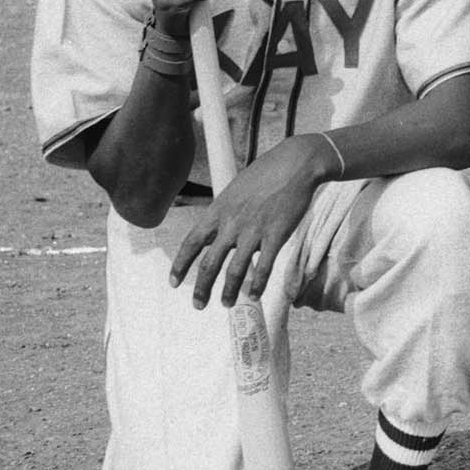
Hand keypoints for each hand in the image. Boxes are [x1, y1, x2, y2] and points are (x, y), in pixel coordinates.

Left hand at [169, 134, 331, 307]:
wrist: (295, 164)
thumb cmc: (266, 174)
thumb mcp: (235, 190)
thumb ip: (225, 213)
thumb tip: (220, 232)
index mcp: (218, 211)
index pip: (191, 243)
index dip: (180, 265)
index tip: (174, 282)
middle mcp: (231, 223)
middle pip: (209, 263)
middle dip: (201, 288)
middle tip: (198, 304)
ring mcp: (253, 230)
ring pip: (235, 270)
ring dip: (228, 291)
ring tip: (226, 304)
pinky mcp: (276, 235)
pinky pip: (264, 266)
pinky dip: (257, 284)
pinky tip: (254, 294)